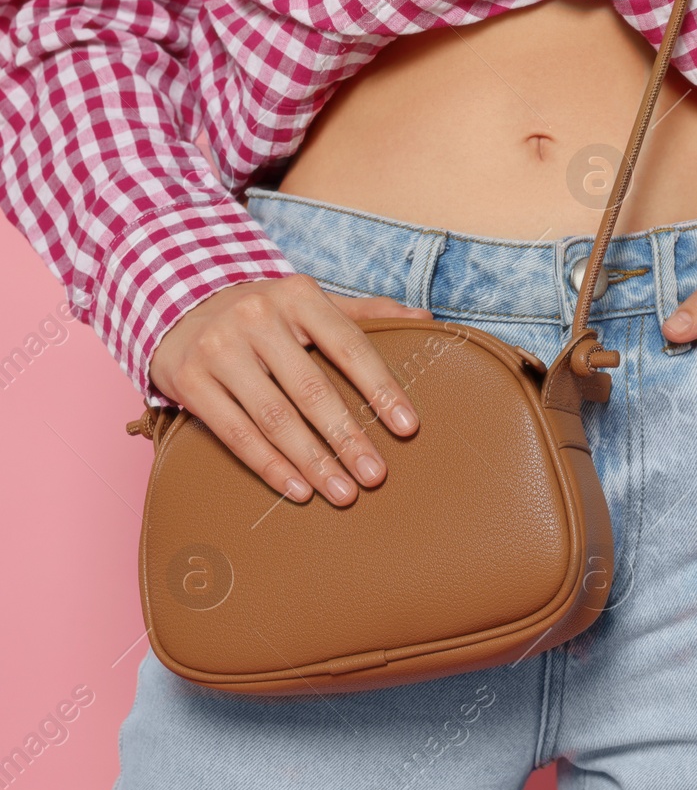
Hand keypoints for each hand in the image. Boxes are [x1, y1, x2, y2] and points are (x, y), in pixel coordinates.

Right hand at [148, 274, 431, 504]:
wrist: (179, 304)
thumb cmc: (267, 314)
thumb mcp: (310, 301)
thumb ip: (365, 313)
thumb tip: (424, 319)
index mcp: (298, 296)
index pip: (350, 346)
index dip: (381, 389)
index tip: (408, 427)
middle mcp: (256, 318)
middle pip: (312, 390)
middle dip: (347, 438)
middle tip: (376, 476)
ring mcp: (218, 348)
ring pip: (274, 417)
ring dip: (312, 462)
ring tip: (344, 493)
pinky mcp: (188, 379)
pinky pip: (235, 432)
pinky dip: (269, 465)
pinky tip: (298, 490)